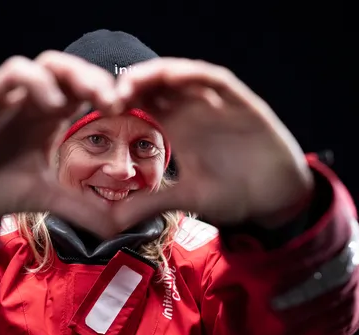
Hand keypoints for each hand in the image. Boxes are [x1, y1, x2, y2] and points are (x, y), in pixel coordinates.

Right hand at [0, 51, 120, 235]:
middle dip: (100, 80)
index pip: (86, 92)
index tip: (129, 114)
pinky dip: (39, 82)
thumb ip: (83, 208)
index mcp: (51, 119)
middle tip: (117, 103)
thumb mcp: (49, 197)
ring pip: (48, 63)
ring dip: (76, 74)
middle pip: (73, 71)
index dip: (110, 95)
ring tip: (94, 98)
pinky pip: (15, 72)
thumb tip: (118, 227)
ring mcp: (12, 98)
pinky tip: (53, 107)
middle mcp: (35, 103)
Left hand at [114, 58, 313, 227]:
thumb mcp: (186, 197)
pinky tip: (175, 76)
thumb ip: (151, 202)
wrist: (275, 200)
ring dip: (157, 74)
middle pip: (157, 85)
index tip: (98, 109)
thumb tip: (113, 220)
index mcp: (177, 128)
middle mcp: (193, 111)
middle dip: (132, 83)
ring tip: (133, 81)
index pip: (144, 104)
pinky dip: (194, 75)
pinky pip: (216, 81)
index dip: (121, 101)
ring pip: (182, 76)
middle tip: (108, 94)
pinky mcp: (241, 104)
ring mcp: (216, 105)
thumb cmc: (232, 194)